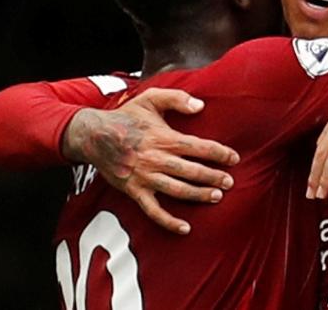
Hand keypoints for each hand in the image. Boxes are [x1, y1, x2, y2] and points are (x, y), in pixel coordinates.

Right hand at [63, 87, 238, 233]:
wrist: (94, 135)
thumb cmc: (126, 116)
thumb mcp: (150, 98)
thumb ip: (177, 98)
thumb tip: (200, 105)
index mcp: (164, 138)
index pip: (198, 147)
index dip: (218, 153)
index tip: (234, 158)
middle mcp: (157, 159)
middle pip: (192, 171)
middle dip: (214, 177)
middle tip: (230, 181)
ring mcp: (145, 177)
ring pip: (178, 190)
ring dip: (199, 195)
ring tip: (217, 197)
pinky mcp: (134, 191)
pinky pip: (153, 211)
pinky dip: (169, 221)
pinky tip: (185, 228)